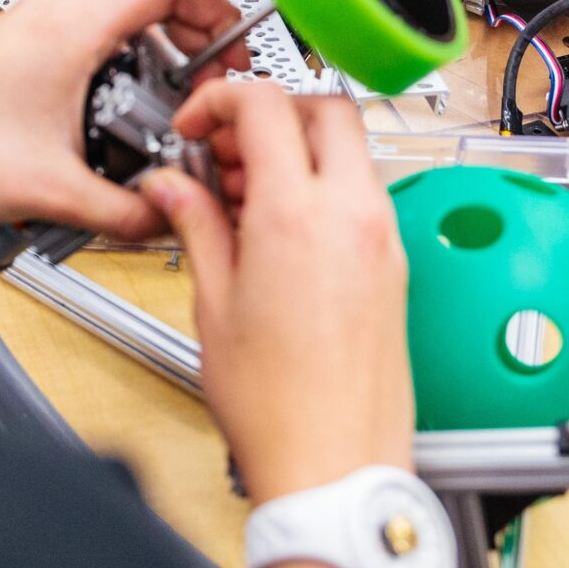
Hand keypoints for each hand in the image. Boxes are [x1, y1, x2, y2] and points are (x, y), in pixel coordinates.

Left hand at [0, 0, 246, 238]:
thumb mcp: (57, 192)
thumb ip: (128, 211)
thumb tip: (170, 218)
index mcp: (72, 25)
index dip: (217, 15)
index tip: (232, 54)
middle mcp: (53, 10)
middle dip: (191, 40)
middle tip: (204, 88)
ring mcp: (34, 22)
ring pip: (121, 14)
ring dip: (154, 52)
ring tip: (161, 105)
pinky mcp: (21, 43)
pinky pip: (89, 33)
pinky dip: (118, 60)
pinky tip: (113, 113)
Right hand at [143, 82, 413, 503]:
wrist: (335, 467)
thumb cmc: (277, 405)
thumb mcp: (214, 302)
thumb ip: (195, 225)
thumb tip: (173, 187)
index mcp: (299, 214)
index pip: (265, 106)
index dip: (220, 100)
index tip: (197, 124)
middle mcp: (354, 216)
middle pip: (324, 108)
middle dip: (271, 111)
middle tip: (224, 148)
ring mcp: (383, 239)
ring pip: (351, 148)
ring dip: (299, 148)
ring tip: (243, 194)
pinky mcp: (395, 266)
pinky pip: (363, 195)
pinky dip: (323, 187)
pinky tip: (278, 227)